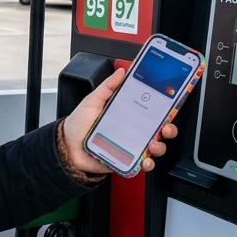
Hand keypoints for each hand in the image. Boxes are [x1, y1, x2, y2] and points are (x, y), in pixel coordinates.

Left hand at [60, 67, 177, 174]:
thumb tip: (121, 71)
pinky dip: (147, 164)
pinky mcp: (126, 161)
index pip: (151, 111)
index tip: (169, 106)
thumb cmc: (79, 123)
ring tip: (152, 145)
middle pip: (159, 130)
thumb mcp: (93, 101)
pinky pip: (141, 164)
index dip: (164, 109)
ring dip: (159, 147)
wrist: (67, 146)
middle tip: (165, 128)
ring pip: (154, 148)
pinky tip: (145, 161)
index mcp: (128, 115)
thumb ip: (107, 87)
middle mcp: (133, 131)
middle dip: (168, 130)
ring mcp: (131, 146)